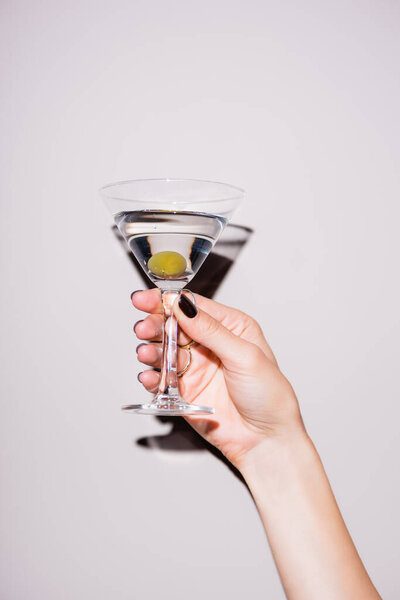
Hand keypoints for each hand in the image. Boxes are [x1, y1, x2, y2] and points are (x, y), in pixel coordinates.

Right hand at [132, 289, 304, 467]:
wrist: (266, 441)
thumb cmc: (270, 397)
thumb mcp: (245, 356)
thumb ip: (211, 331)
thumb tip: (184, 306)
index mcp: (231, 328)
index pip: (194, 306)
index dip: (168, 301)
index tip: (146, 299)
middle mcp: (211, 345)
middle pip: (174, 326)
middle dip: (155, 324)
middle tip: (143, 328)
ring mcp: (196, 367)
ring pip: (164, 350)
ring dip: (151, 350)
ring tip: (146, 354)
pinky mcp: (184, 391)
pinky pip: (162, 379)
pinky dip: (152, 376)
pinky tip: (150, 376)